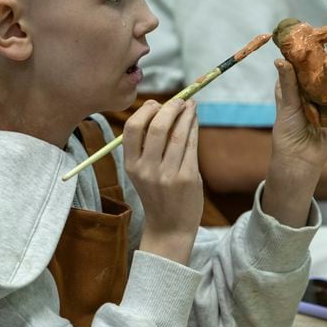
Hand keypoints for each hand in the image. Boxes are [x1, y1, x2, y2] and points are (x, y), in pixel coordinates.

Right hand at [123, 98, 201, 264]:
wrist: (169, 226)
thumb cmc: (156, 193)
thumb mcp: (141, 171)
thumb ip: (147, 145)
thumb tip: (160, 109)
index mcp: (131, 165)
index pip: (132, 129)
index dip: (145, 111)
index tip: (156, 104)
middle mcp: (147, 170)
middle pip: (157, 127)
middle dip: (170, 108)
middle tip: (178, 100)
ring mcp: (168, 175)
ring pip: (178, 134)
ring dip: (186, 114)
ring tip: (190, 105)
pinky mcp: (188, 178)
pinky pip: (192, 145)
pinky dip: (194, 128)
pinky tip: (194, 120)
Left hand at [272, 53, 326, 168]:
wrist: (301, 159)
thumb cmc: (287, 132)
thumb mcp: (286, 105)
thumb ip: (288, 84)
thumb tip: (280, 60)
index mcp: (292, 86)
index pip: (298, 63)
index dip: (304, 48)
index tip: (310, 30)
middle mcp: (309, 89)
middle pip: (321, 67)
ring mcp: (326, 97)